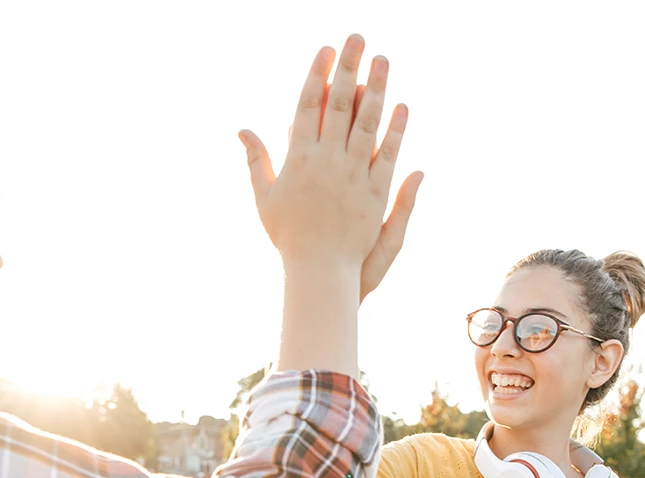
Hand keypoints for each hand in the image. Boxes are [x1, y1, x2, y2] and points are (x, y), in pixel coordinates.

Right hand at [240, 35, 421, 275]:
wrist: (317, 272)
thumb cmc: (288, 238)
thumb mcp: (264, 200)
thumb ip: (256, 162)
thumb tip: (242, 130)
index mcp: (298, 161)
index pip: (308, 106)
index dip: (317, 75)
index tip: (326, 49)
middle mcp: (326, 163)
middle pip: (338, 105)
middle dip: (348, 68)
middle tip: (357, 37)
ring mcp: (352, 176)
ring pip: (367, 123)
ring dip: (376, 88)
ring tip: (382, 59)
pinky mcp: (375, 194)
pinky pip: (387, 155)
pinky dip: (395, 130)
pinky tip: (401, 106)